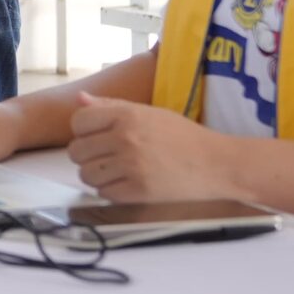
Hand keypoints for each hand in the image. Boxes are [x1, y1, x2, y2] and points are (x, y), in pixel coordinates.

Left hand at [64, 93, 227, 199]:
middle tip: (106, 156)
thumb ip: (111, 106)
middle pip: (77, 151)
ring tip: (117, 171)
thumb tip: (80, 99)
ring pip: (86, 175)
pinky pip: (104, 194)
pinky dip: (111, 191)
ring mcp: (131, 166)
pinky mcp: (138, 192)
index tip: (94, 137)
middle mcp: (125, 139)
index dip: (82, 131)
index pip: (78, 122)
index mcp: (127, 115)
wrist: (216, 163)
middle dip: (87, 155)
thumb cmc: (184, 136)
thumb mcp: (149, 112)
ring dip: (97, 175)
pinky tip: (127, 183)